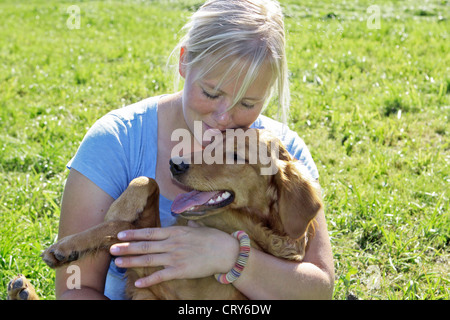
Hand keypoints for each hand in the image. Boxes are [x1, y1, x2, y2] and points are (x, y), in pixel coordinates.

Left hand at [109, 222, 238, 287]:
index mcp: (175, 232)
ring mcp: (175, 257)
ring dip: (132, 261)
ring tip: (118, 262)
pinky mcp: (181, 271)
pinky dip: (148, 279)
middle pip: (145, 245)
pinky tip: (137, 282)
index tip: (120, 233)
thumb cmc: (213, 238)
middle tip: (111, 249)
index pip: (150, 232)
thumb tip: (186, 223)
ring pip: (149, 259)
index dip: (133, 233)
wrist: (226, 251)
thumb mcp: (197, 228)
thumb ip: (187, 226)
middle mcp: (172, 244)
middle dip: (126, 247)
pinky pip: (161, 275)